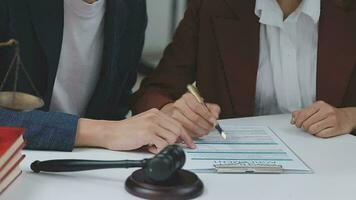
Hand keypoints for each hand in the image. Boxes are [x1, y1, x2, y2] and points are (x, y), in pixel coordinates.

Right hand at [75, 108, 195, 153]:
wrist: (110, 132)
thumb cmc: (125, 131)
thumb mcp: (145, 125)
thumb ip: (159, 128)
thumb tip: (174, 139)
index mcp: (156, 113)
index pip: (177, 123)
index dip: (186, 135)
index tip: (190, 143)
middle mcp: (155, 116)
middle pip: (178, 129)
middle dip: (180, 142)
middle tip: (179, 148)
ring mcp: (152, 123)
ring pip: (172, 138)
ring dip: (165, 146)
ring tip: (154, 147)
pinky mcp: (147, 132)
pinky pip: (163, 144)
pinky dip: (158, 150)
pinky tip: (149, 148)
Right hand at [161, 93, 220, 136]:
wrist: (173, 110)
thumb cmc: (190, 108)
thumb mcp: (202, 104)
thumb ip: (212, 108)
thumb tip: (215, 116)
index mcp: (187, 97)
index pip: (198, 107)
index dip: (207, 116)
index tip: (214, 122)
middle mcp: (179, 105)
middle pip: (195, 118)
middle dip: (205, 125)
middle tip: (210, 128)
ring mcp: (174, 115)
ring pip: (190, 126)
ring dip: (200, 131)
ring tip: (204, 132)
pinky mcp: (172, 124)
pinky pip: (183, 132)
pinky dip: (189, 138)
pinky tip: (193, 141)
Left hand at [291, 101, 355, 137]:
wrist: (346, 117)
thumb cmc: (329, 113)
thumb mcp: (315, 109)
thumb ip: (302, 112)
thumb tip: (293, 119)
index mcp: (320, 104)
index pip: (303, 114)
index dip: (297, 121)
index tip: (297, 124)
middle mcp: (326, 110)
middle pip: (306, 123)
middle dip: (305, 127)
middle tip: (308, 126)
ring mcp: (332, 119)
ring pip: (312, 130)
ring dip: (311, 131)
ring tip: (315, 128)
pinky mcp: (335, 128)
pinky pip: (320, 134)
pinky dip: (318, 134)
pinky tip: (322, 130)